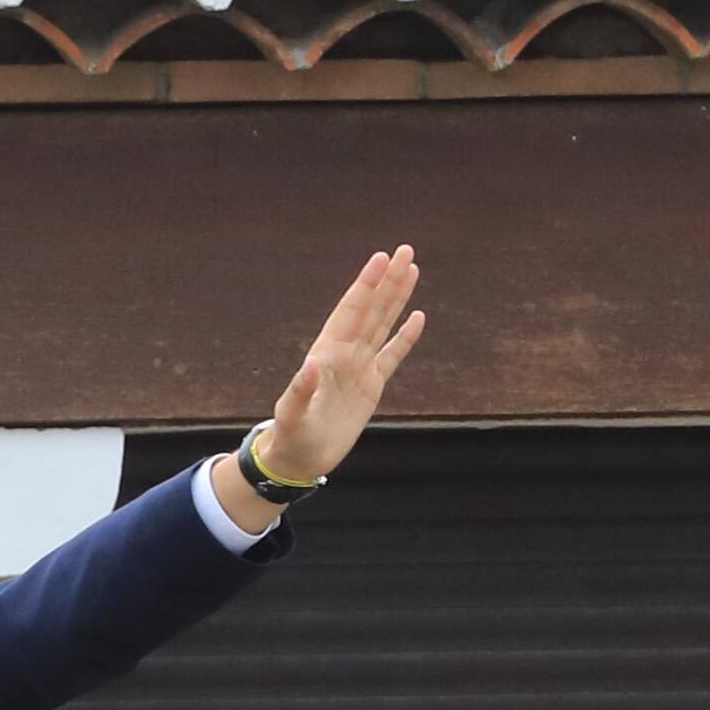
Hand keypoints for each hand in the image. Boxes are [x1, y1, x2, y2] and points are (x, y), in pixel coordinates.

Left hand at [256, 247, 425, 485]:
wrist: (299, 459)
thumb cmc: (290, 436)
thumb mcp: (292, 415)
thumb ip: (300, 391)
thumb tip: (310, 365)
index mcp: (326, 354)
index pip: (350, 312)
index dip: (365, 285)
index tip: (380, 259)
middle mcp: (344, 354)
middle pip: (371, 309)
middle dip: (387, 280)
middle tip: (404, 250)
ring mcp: (359, 368)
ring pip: (383, 324)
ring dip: (397, 298)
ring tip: (411, 269)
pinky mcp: (371, 387)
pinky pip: (392, 356)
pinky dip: (405, 337)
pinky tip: (418, 316)